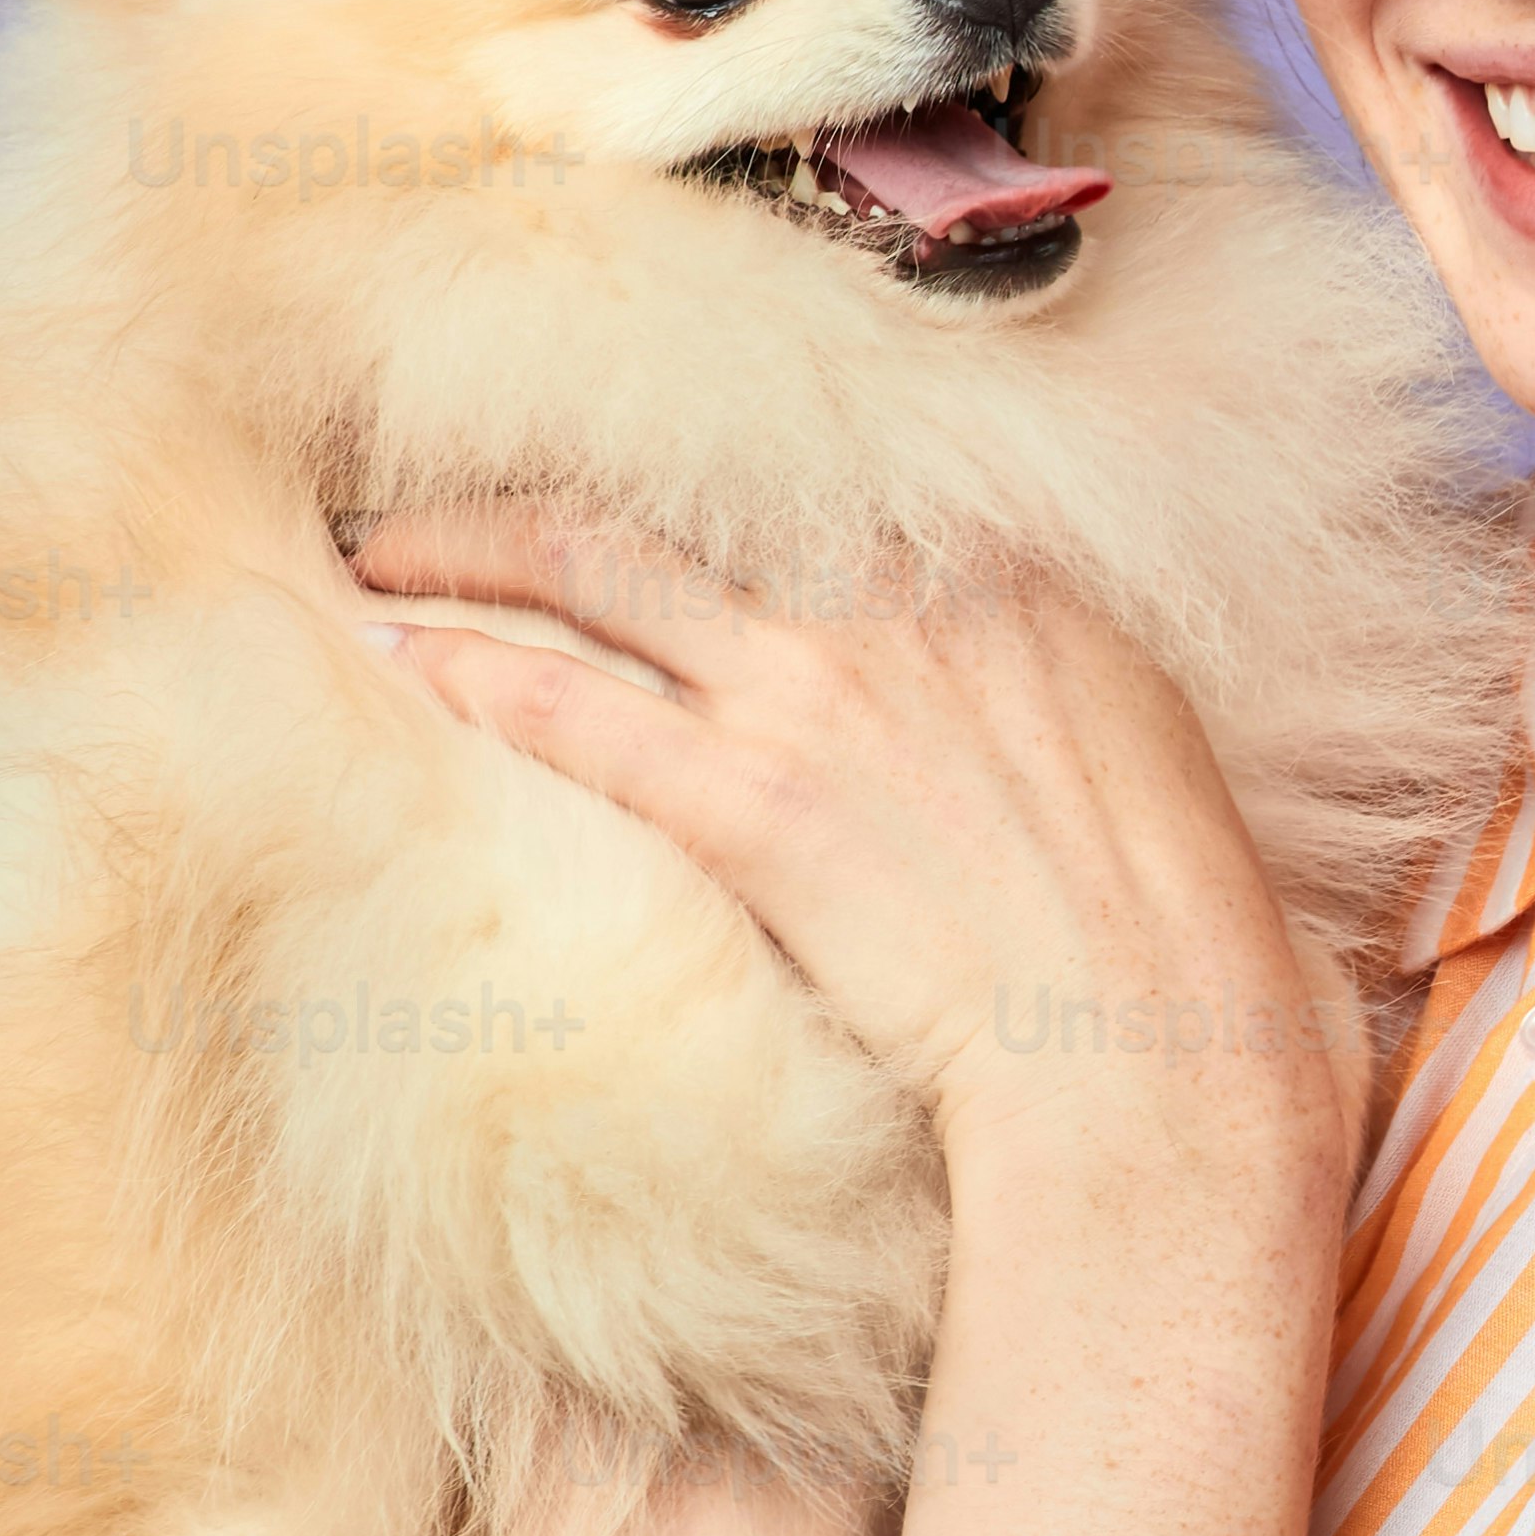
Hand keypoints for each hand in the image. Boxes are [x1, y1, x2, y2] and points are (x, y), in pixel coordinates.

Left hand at [341, 506, 1373, 1210]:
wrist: (1154, 1052)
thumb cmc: (1165, 929)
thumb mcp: (1127, 743)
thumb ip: (1020, 670)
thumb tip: (958, 673)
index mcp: (997, 574)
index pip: (792, 486)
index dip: (674, 483)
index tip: (599, 496)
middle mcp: (898, 598)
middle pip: (669, 502)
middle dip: (524, 493)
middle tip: (421, 505)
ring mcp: (818, 692)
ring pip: (592, 571)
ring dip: (460, 555)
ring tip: (369, 560)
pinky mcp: (756, 802)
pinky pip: (576, 711)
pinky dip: (475, 678)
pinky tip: (403, 668)